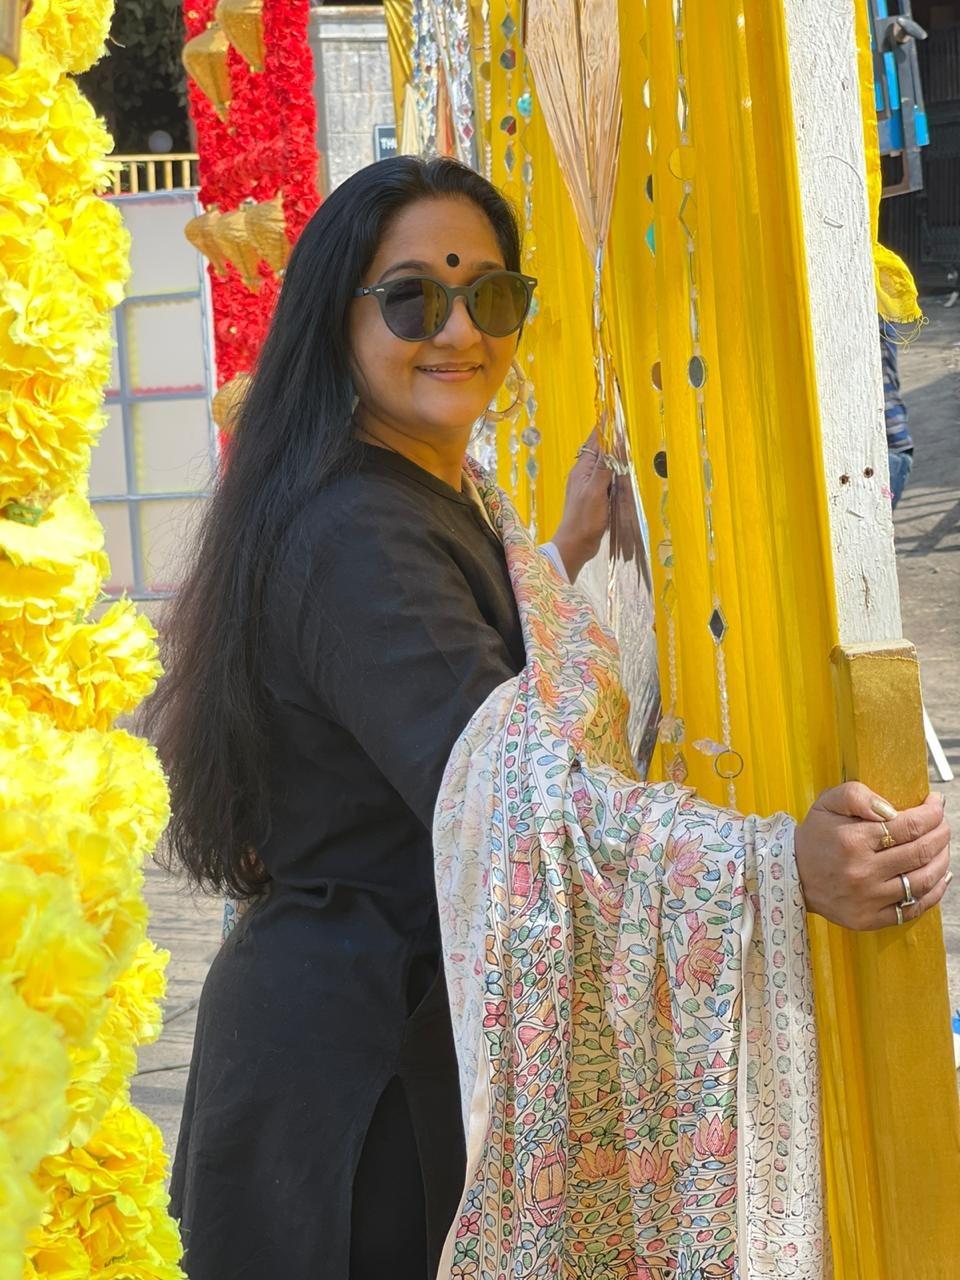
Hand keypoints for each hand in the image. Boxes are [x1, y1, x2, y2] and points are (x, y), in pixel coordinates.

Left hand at [550, 429, 613, 581]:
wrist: (576, 546)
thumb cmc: (584, 520)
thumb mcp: (595, 492)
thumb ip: (604, 468)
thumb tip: (611, 443)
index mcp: (582, 470)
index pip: (594, 442)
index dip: (604, 427)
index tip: (613, 412)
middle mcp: (584, 475)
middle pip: (601, 452)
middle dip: (612, 439)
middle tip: (624, 426)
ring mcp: (589, 487)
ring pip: (605, 466)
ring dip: (615, 457)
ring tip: (626, 444)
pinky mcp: (596, 499)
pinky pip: (608, 480)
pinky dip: (616, 474)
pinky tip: (624, 474)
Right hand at [795, 784, 950, 930]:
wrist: (792, 875)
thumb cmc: (815, 837)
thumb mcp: (826, 803)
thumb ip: (857, 796)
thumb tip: (891, 808)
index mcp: (853, 841)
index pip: (909, 826)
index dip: (931, 813)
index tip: (936, 804)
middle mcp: (862, 872)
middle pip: (921, 852)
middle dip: (941, 834)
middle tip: (942, 824)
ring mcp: (868, 899)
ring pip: (923, 880)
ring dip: (942, 860)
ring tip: (942, 847)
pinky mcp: (869, 919)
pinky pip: (913, 908)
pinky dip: (935, 892)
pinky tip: (940, 877)